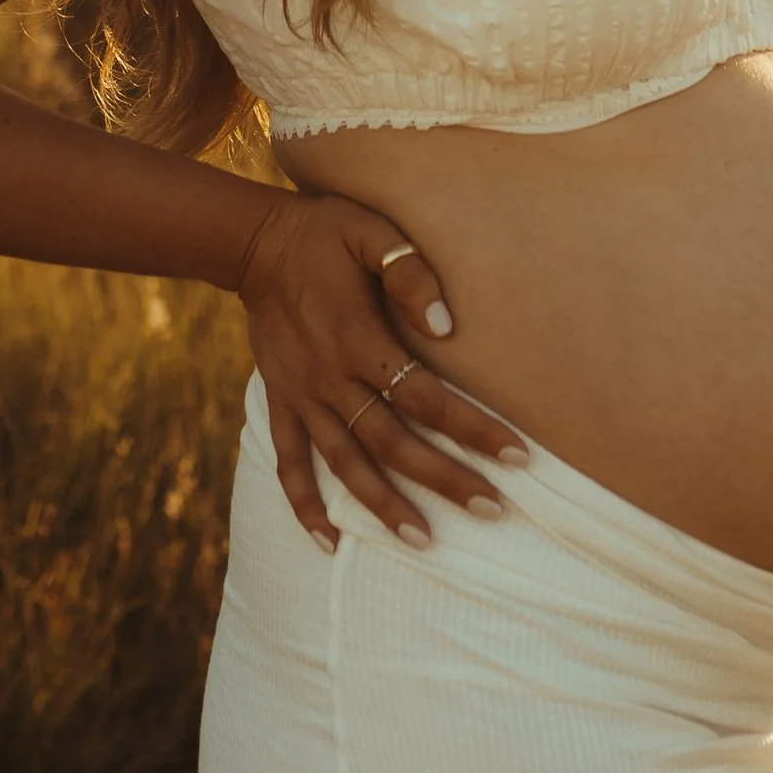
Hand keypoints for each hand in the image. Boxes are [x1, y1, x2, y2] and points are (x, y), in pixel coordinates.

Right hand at [236, 192, 528, 552]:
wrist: (253, 242)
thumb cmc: (325, 231)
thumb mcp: (370, 230)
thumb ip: (408, 271)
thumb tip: (445, 327)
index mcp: (357, 338)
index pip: (425, 395)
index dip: (473, 428)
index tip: (518, 456)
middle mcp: (329, 377)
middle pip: (393, 442)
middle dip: (444, 479)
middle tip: (492, 510)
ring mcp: (301, 394)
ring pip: (346, 462)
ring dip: (382, 505)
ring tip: (423, 541)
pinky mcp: (280, 401)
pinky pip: (289, 461)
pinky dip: (305, 504)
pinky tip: (328, 542)